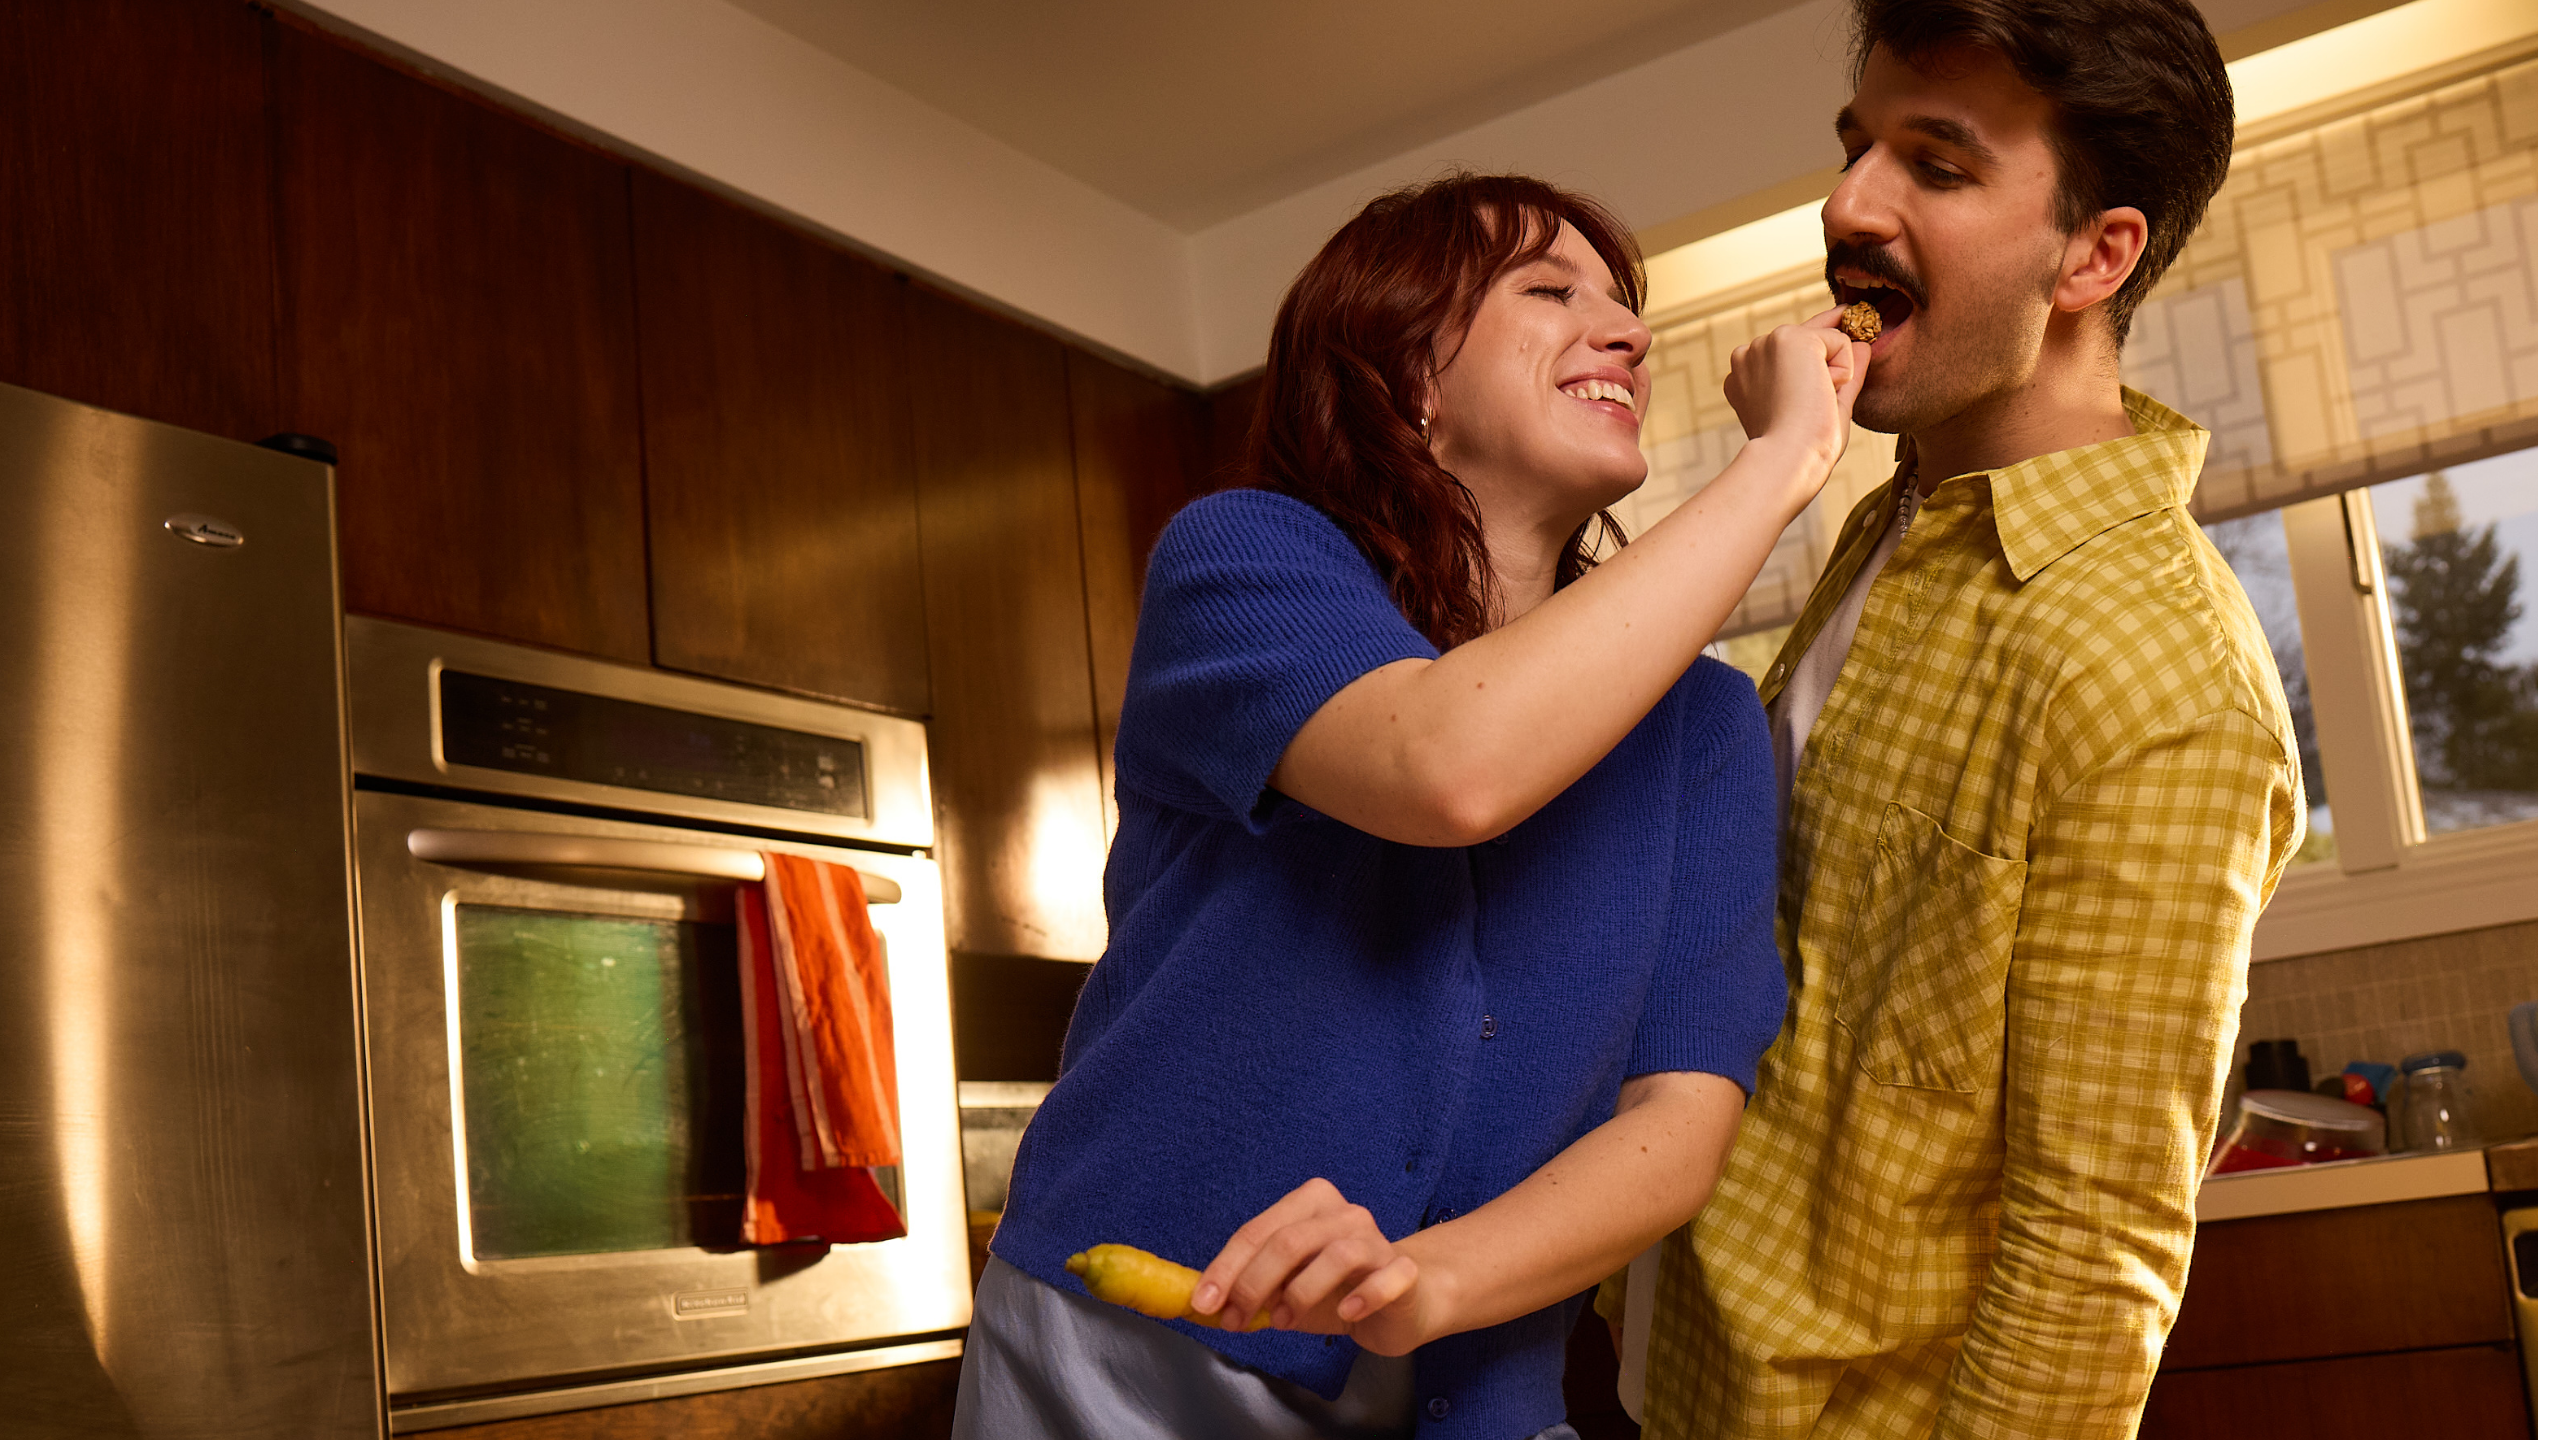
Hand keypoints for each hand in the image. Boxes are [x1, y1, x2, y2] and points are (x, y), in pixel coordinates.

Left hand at [1192, 1178, 1435, 1354]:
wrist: (1401, 1302)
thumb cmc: (1338, 1291)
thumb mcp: (1286, 1287)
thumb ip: (1252, 1289)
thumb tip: (1203, 1305)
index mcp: (1309, 1204)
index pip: (1257, 1231)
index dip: (1226, 1268)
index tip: (1205, 1302)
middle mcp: (1344, 1214)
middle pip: (1290, 1241)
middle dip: (1253, 1284)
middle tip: (1236, 1319)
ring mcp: (1377, 1240)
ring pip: (1337, 1255)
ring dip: (1300, 1293)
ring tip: (1284, 1321)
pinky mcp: (1404, 1271)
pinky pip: (1386, 1279)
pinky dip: (1364, 1296)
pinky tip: (1348, 1314)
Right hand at [1723, 307, 1866, 468]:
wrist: (1788, 458)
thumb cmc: (1802, 447)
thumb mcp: (1823, 406)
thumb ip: (1842, 374)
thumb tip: (1864, 344)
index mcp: (1744, 375)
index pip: (1786, 349)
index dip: (1816, 349)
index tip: (1844, 325)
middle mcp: (1748, 353)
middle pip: (1808, 340)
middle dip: (1824, 367)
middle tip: (1815, 407)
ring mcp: (1766, 342)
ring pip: (1825, 341)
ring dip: (1831, 373)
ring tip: (1811, 404)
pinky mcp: (1789, 338)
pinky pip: (1840, 342)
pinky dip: (1842, 370)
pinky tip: (1820, 393)